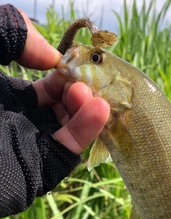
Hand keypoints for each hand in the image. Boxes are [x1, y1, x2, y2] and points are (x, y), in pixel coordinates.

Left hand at [16, 9, 109, 153]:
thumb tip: (50, 55)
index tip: (75, 60)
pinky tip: (98, 110)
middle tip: (88, 78)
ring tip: (91, 93)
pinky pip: (66, 153)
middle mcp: (19, 122)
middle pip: (63, 108)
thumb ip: (7, 32)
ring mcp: (28, 148)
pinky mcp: (34, 172)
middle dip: (79, 90)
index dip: (64, 71)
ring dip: (86, 109)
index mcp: (4, 97)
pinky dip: (85, 132)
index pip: (47, 86)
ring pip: (70, 130)